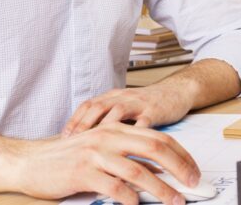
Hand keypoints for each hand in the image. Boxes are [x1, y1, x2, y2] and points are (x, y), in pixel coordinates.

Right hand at [16, 122, 199, 204]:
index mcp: (117, 129)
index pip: (159, 138)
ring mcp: (96, 154)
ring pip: (138, 170)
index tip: (194, 171)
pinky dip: (130, 199)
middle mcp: (109, 137)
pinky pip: (114, 187)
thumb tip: (161, 171)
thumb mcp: (101, 149)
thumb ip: (128, 155)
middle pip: (155, 148)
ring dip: (160, 189)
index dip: (181, 154)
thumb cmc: (67, 158)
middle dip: (179, 167)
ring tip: (173, 201)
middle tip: (192, 184)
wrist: (30, 162)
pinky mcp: (83, 172)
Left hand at [62, 83, 193, 136]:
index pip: (88, 105)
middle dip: (83, 124)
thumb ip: (109, 117)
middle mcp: (124, 97)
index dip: (75, 120)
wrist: (177, 92)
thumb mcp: (126, 106)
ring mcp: (139, 103)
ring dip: (104, 129)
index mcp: (114, 96)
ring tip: (94, 146)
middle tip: (72, 141)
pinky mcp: (155, 111)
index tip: (63, 137)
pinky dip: (133, 135)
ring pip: (117, 112)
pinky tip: (126, 149)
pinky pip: (143, 123)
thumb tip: (87, 139)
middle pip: (98, 107)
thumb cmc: (149, 104)